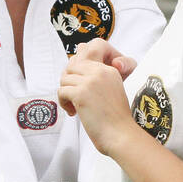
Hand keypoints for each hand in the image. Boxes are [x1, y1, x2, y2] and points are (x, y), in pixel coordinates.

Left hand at [58, 39, 138, 156]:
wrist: (121, 135)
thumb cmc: (116, 119)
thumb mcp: (112, 89)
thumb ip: (99, 74)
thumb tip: (77, 58)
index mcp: (110, 69)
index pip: (91, 46)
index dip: (81, 59)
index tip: (84, 81)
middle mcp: (100, 71)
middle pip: (73, 61)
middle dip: (70, 78)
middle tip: (75, 94)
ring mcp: (90, 81)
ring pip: (64, 77)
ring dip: (66, 92)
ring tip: (75, 106)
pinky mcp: (81, 94)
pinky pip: (61, 90)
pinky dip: (64, 102)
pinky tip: (74, 112)